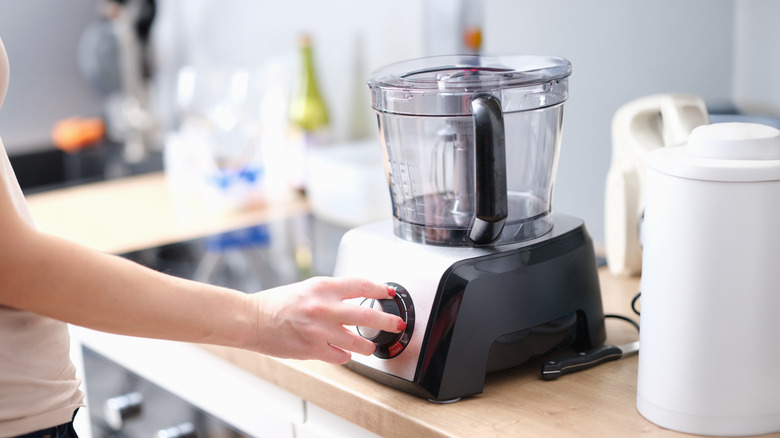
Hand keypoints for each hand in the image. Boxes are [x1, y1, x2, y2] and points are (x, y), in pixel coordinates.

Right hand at [249, 277, 403, 363]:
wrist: (252, 320)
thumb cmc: (277, 304)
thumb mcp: (307, 288)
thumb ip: (332, 293)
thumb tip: (356, 299)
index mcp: (322, 287)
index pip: (360, 285)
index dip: (380, 289)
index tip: (390, 293)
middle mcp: (323, 307)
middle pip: (367, 315)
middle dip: (388, 321)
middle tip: (398, 324)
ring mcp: (319, 331)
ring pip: (358, 342)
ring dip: (368, 346)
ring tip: (369, 346)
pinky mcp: (313, 350)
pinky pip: (340, 357)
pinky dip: (344, 355)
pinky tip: (341, 352)